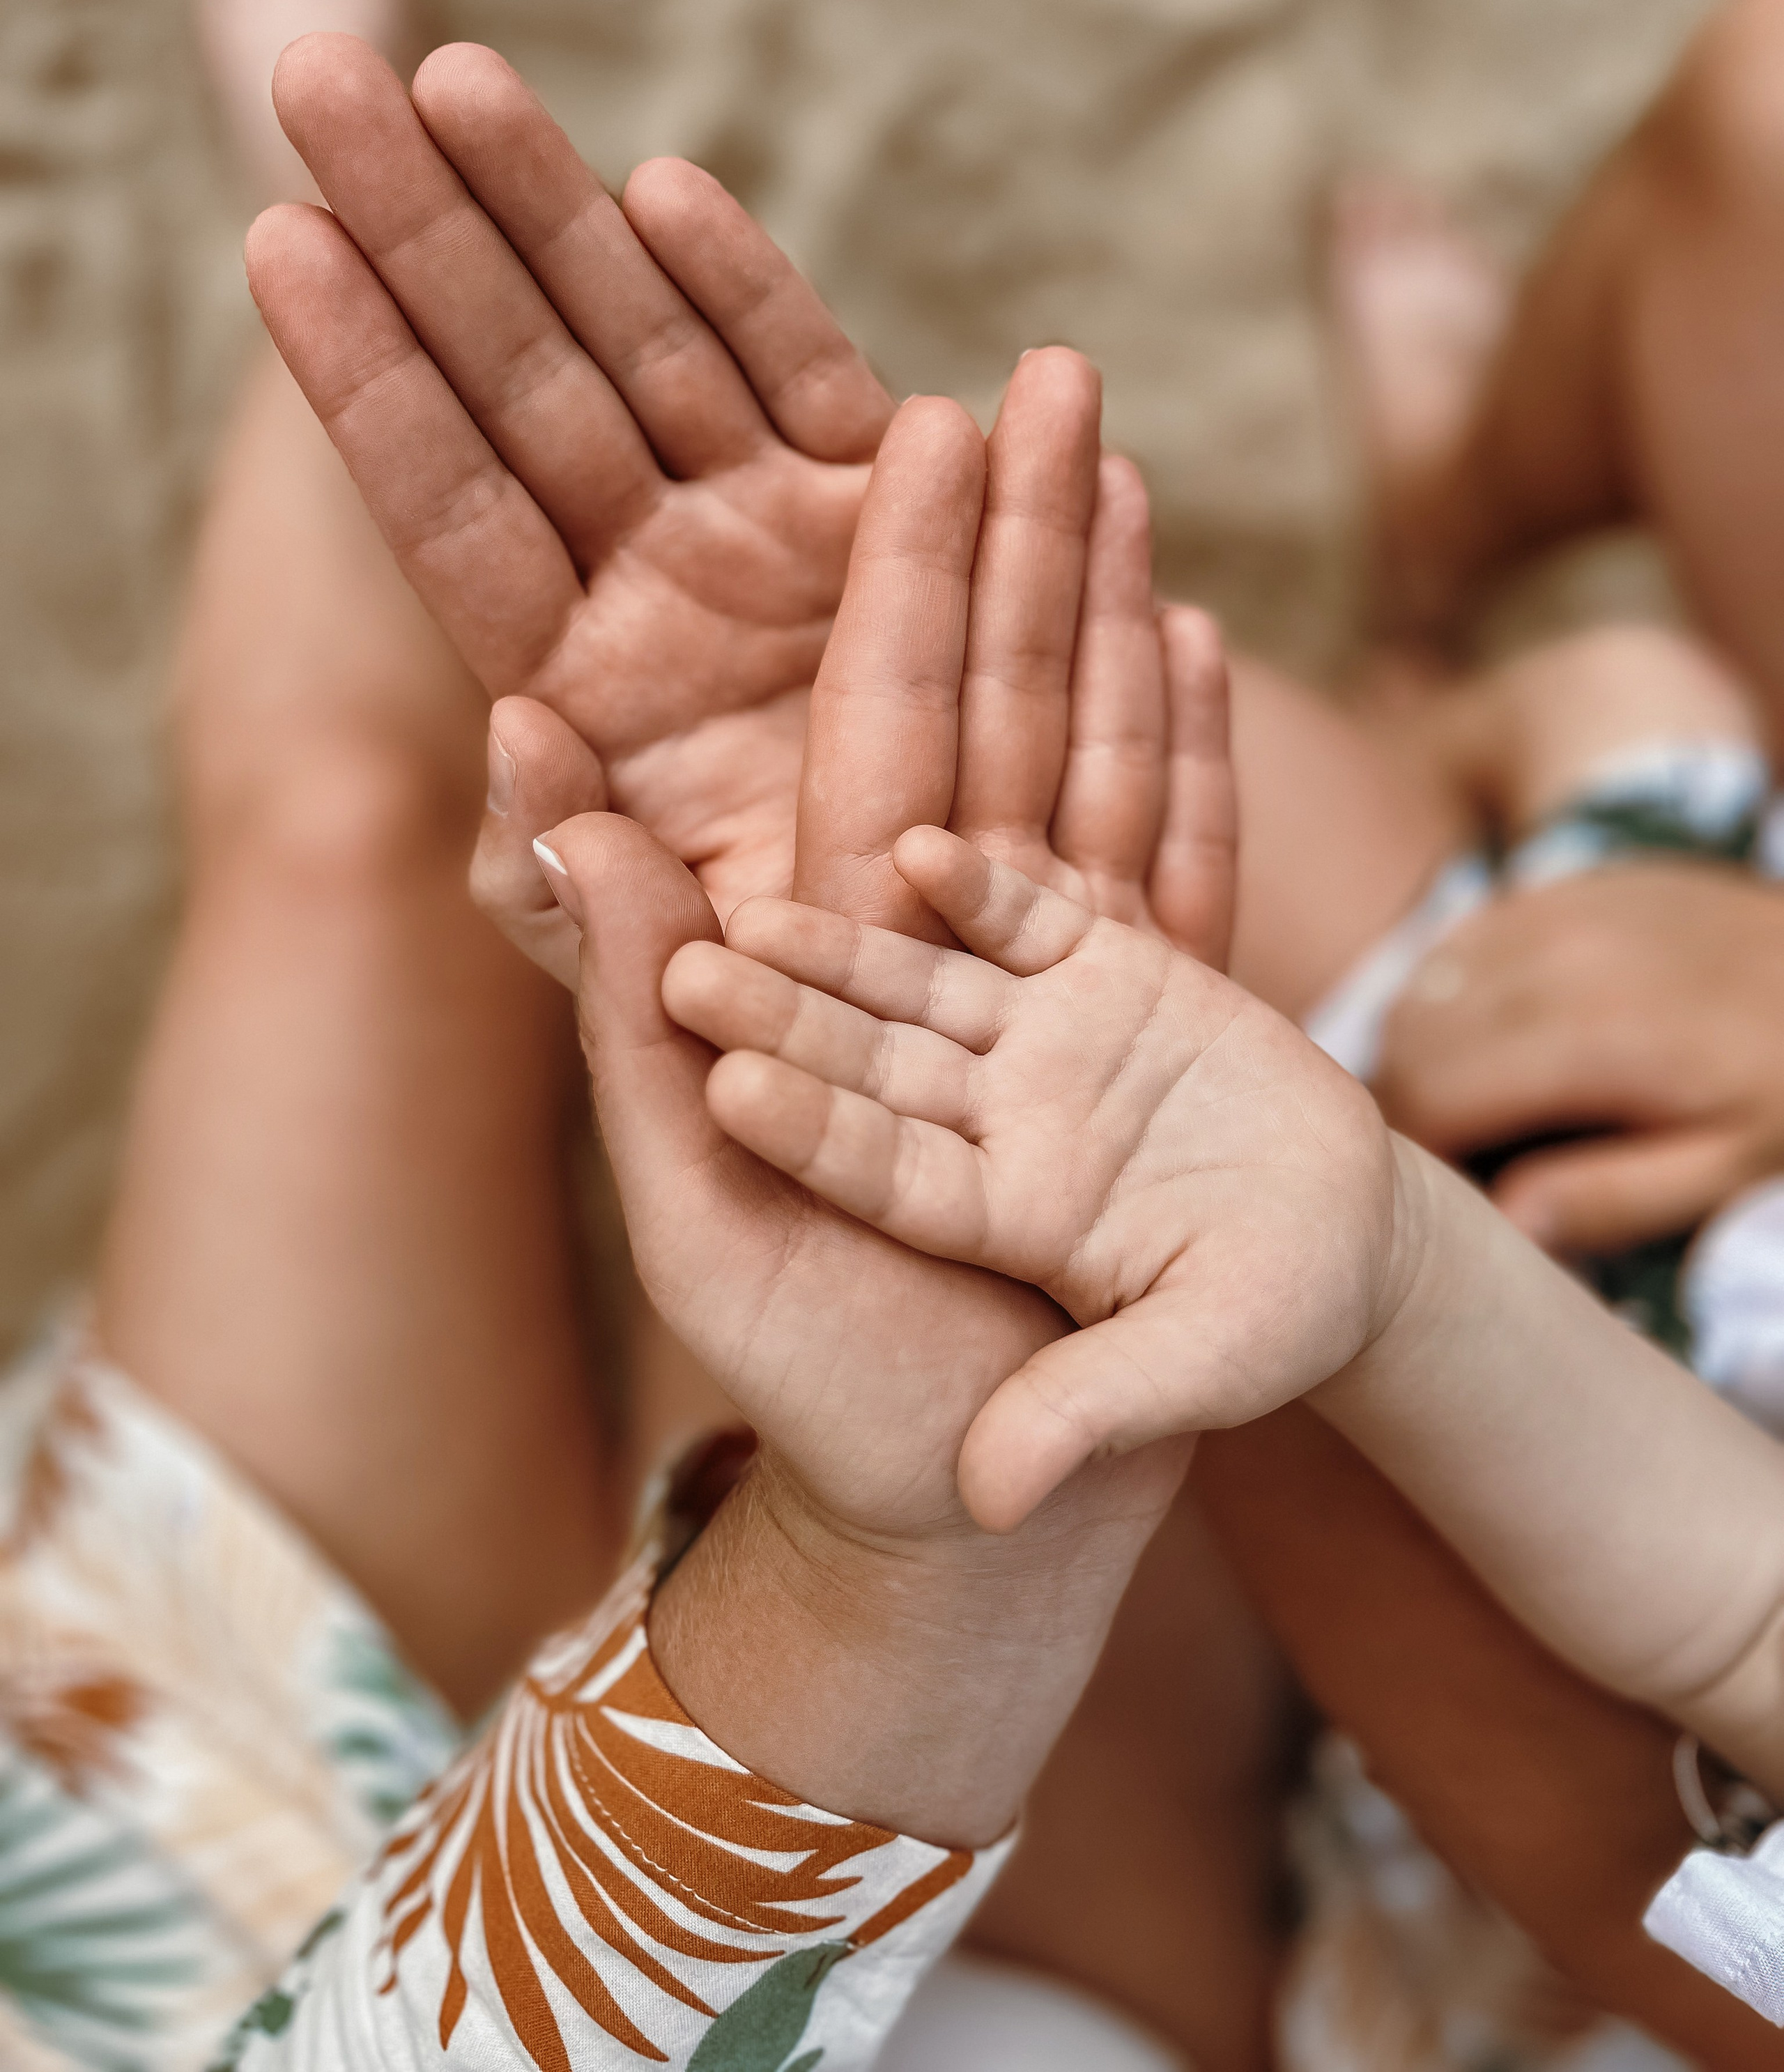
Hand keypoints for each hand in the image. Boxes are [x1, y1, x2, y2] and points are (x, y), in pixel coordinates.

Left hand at [247, 37, 1230, 970]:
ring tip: (456, 81)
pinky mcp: (877, 502)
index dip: (370, 382)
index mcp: (572, 674)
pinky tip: (662, 192)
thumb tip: (519, 742)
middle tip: (329, 88)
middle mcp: (649, 573)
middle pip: (518, 384)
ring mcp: (757, 521)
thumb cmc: (791, 975)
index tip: (278, 247)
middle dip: (429, 236)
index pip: (449, 506)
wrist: (964, 952)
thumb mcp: (670, 961)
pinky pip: (802, 378)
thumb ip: (572, 889)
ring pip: (640, 342)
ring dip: (556, 213)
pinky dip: (744, 290)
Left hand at [534, 394, 1193, 1835]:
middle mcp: (925, 955)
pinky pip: (1171, 864)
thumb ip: (632, 1033)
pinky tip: (1185, 623)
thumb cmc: (834, 1400)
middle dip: (990, 549)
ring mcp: (1047, 988)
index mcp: (813, 971)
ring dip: (1093, 607)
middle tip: (995, 380)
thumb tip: (558, 830)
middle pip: (970, 714)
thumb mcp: (714, 1220)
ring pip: (1079, 757)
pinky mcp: (1145, 1043)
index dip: (857, 600)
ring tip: (1105, 452)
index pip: (833, 751)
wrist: (986, 1499)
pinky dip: (1186, 751)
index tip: (858, 438)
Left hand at [664, 826, 1405, 1530]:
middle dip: (784, 1018)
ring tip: (758, 905)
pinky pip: (1032, 924)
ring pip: (928, 986)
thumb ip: (1086, 1414)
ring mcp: (1049, 1046)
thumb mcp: (1186, 1375)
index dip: (808, 1129)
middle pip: (873, 1068)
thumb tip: (992, 1501)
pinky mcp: (1113, 975)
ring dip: (847, 946)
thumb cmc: (1269, 1327)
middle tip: (684, 968)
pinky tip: (916, 851)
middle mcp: (1000, 1125)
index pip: (878, 1173)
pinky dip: (982, 891)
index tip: (723, 1086)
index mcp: (993, 1222)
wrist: (1346, 1244)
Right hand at [1376, 863, 1783, 1252]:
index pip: (1430, 1094)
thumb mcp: (1728, 1167)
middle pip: (1406, 1040)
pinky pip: (1455, 943)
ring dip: (1419, 1052)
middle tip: (1452, 1158)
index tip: (1446, 1194)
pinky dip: (1446, 996)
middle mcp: (1554, 956)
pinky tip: (1492, 1038)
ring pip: (1418, 988)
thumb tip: (1505, 1219)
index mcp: (1591, 1037)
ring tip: (1470, 1105)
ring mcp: (1553, 908)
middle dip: (1408, 1107)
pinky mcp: (1559, 885)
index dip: (1417, 1153)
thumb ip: (1614, 1198)